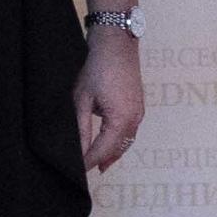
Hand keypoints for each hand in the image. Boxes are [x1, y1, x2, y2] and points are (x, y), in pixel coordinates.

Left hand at [75, 23, 144, 168]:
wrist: (116, 44)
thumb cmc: (98, 68)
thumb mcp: (82, 100)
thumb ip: (82, 128)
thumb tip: (79, 150)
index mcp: (120, 120)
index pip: (102, 150)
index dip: (88, 162)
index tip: (77, 171)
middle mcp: (134, 119)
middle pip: (116, 150)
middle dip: (101, 161)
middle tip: (85, 172)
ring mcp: (139, 113)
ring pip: (126, 142)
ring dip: (112, 154)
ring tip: (98, 165)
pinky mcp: (138, 106)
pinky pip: (130, 132)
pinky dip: (119, 142)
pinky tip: (110, 144)